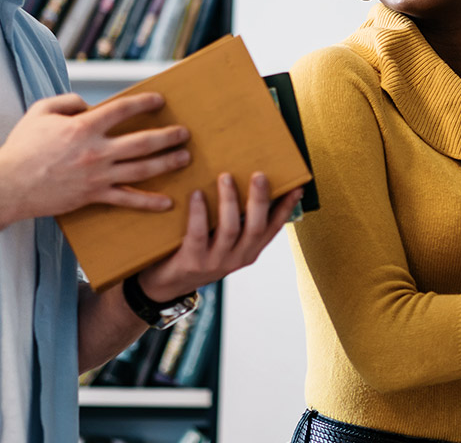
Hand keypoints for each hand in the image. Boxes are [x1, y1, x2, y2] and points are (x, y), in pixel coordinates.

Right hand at [0, 92, 191, 219]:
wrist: (9, 185)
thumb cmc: (22, 147)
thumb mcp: (40, 112)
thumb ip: (66, 101)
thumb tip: (87, 104)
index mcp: (84, 126)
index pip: (123, 109)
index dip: (145, 102)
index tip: (160, 100)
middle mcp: (97, 151)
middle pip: (143, 141)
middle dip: (168, 136)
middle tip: (185, 133)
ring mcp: (97, 176)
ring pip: (142, 169)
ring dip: (167, 163)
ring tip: (184, 158)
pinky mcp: (94, 196)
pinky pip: (127, 200)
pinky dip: (149, 202)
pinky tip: (167, 202)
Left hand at [135, 172, 302, 302]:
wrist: (163, 285)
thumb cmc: (194, 251)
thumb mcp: (220, 240)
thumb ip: (234, 219)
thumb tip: (243, 179)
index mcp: (249, 251)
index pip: (274, 228)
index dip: (286, 208)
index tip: (297, 186)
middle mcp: (237, 258)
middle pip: (256, 227)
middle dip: (259, 200)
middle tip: (259, 174)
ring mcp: (215, 262)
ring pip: (230, 229)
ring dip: (229, 201)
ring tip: (225, 177)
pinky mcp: (192, 262)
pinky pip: (198, 234)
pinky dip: (199, 212)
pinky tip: (197, 194)